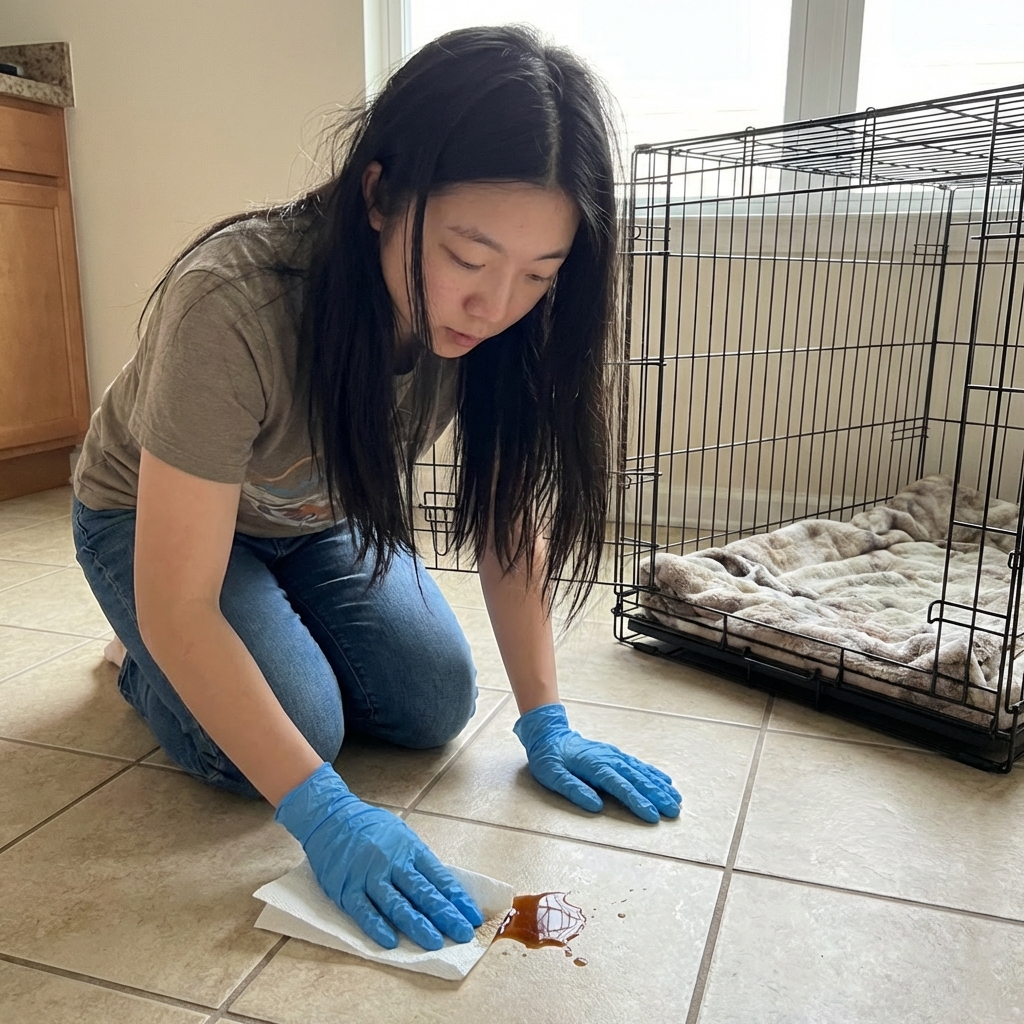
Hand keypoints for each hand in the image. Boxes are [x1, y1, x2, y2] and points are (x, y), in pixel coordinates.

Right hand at [274, 763, 483, 949]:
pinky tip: (391, 942)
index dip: (457, 899)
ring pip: (396, 904)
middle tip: (463, 935)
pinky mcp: (346, 888)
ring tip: (435, 943)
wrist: (331, 817)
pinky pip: (363, 911)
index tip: (473, 917)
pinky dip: (377, 927)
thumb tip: (442, 890)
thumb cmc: (371, 828)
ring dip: (417, 925)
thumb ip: (418, 862)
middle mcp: (392, 863)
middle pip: (423, 892)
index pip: (439, 878)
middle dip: (445, 915)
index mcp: (410, 849)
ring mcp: (368, 876)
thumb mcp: (401, 836)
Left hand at [513, 703, 680, 822]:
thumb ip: (573, 789)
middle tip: (674, 811)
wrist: (550, 734)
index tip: (652, 815)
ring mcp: (614, 755)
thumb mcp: (552, 775)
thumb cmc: (549, 758)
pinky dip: (654, 773)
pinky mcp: (615, 755)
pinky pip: (638, 765)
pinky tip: (666, 781)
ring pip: (641, 772)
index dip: (637, 801)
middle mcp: (609, 759)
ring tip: (677, 799)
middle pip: (637, 779)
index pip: (620, 786)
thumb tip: (595, 806)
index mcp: (594, 766)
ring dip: (660, 786)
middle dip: (657, 796)